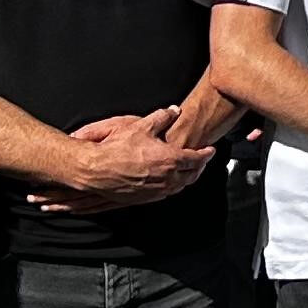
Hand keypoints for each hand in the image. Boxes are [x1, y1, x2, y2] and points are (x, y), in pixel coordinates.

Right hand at [58, 110, 212, 212]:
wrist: (96, 170)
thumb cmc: (117, 148)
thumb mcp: (141, 126)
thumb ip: (162, 117)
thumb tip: (174, 110)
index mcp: (170, 160)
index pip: (196, 158)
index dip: (205, 153)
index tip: (210, 150)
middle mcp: (167, 178)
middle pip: (192, 175)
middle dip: (199, 167)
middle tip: (202, 160)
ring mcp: (156, 190)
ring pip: (180, 186)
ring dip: (187, 178)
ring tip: (189, 170)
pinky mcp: (145, 198)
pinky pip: (166, 193)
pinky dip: (173, 186)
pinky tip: (170, 180)